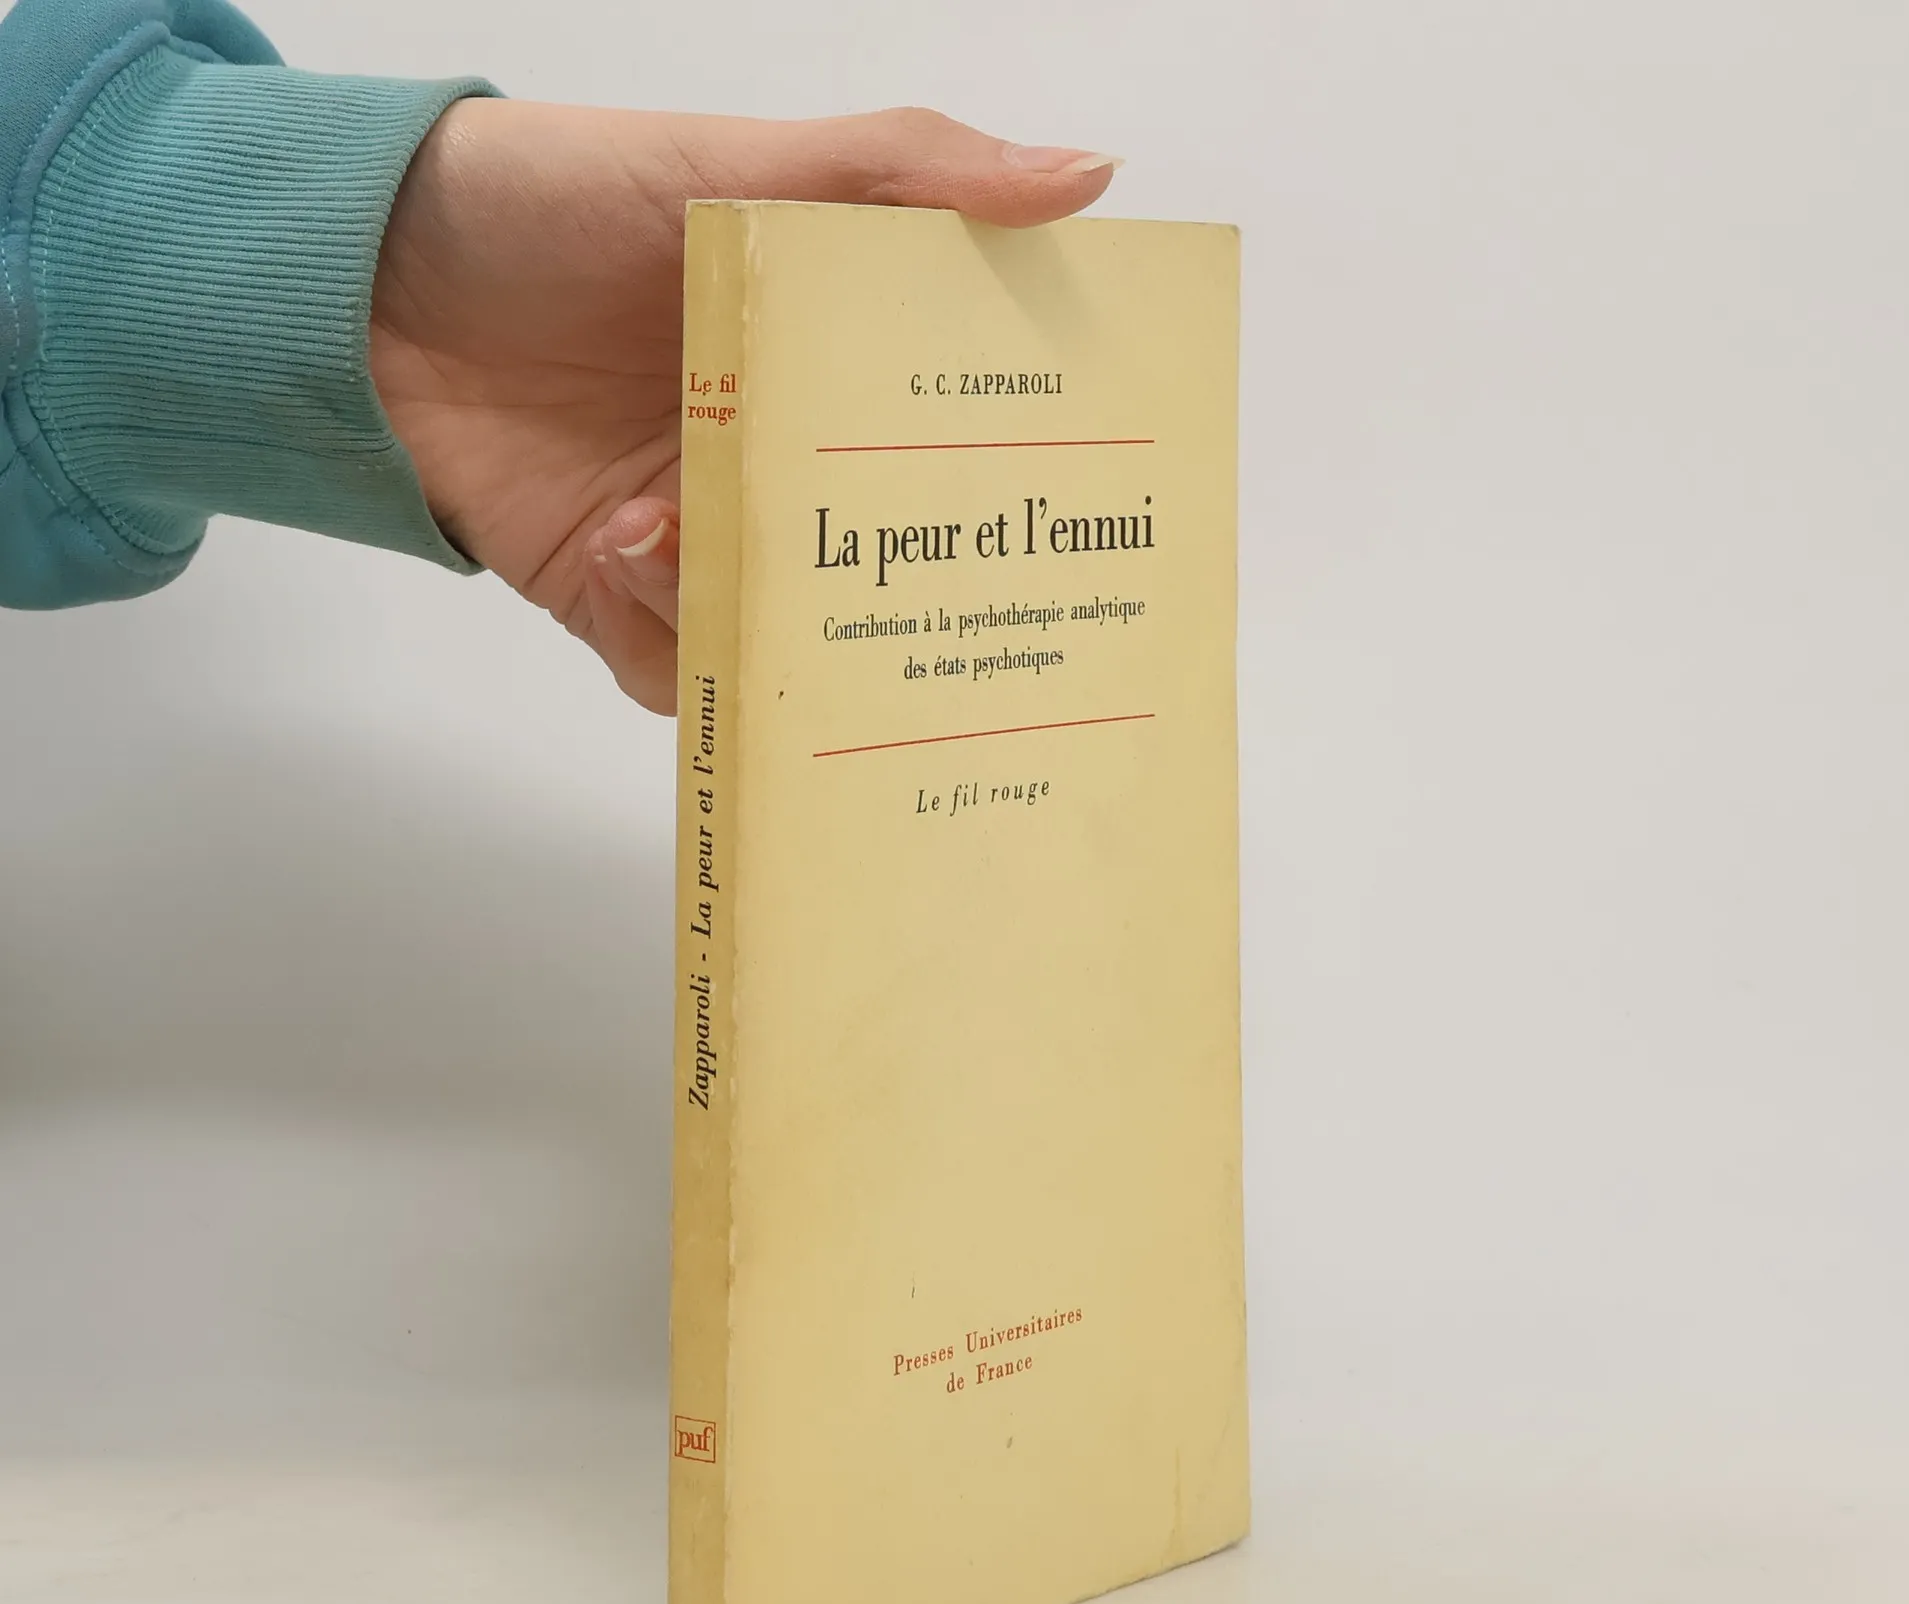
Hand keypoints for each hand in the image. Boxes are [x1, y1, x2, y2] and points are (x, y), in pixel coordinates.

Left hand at [369, 102, 1118, 711]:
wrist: (358, 276)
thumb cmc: (549, 201)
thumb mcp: (740, 161)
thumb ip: (906, 171)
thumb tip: (1084, 174)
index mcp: (821, 372)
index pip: (943, 453)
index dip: (995, 493)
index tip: (1047, 516)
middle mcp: (770, 466)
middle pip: (874, 573)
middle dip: (898, 601)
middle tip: (927, 607)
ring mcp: (695, 539)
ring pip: (782, 642)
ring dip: (755, 610)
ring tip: (696, 530)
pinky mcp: (614, 596)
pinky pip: (676, 672)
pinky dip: (663, 635)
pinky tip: (626, 548)